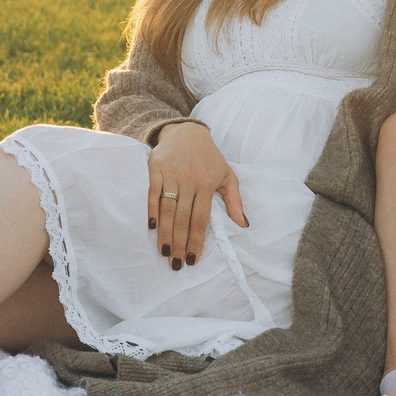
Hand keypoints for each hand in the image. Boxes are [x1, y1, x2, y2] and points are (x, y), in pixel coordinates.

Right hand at [148, 120, 244, 269]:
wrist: (187, 132)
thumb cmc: (209, 157)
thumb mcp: (227, 176)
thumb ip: (235, 201)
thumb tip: (244, 224)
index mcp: (207, 184)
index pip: (201, 219)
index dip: (196, 240)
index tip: (192, 259)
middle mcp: (189, 180)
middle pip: (182, 218)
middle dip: (179, 243)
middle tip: (175, 264)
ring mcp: (171, 174)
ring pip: (167, 209)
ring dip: (164, 233)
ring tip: (163, 252)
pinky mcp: (156, 168)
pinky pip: (152, 193)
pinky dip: (151, 210)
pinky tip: (152, 227)